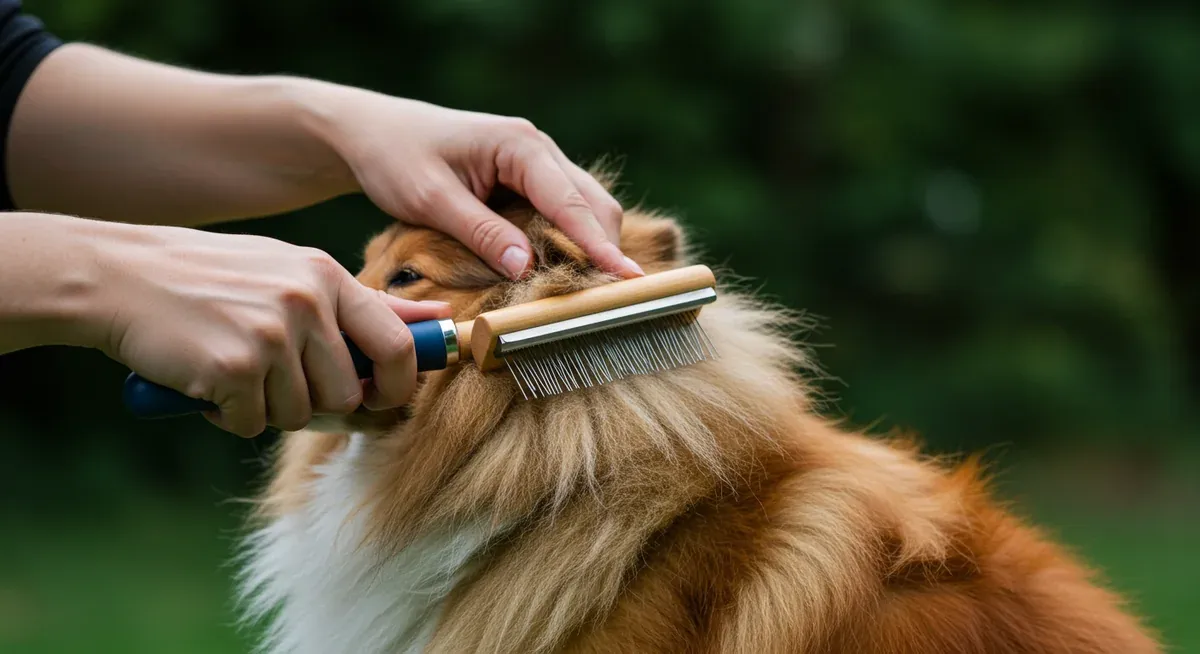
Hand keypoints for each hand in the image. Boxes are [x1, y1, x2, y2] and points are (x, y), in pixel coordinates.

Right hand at [85, 221, 450, 436]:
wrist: (117, 277)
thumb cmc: (210, 278)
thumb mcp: (292, 272)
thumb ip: (365, 304)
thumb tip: (435, 322)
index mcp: (326, 276)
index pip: (396, 344)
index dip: (400, 385)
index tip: (385, 400)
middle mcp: (306, 302)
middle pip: (347, 394)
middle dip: (320, 405)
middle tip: (279, 386)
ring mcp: (271, 335)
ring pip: (299, 414)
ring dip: (267, 408)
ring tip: (235, 371)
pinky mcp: (233, 368)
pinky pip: (251, 423)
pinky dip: (228, 416)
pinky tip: (206, 381)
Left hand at [306, 89, 643, 279]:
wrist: (374, 134)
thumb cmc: (395, 158)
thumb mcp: (430, 198)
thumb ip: (480, 232)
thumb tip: (526, 269)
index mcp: (519, 145)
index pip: (571, 202)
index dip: (599, 245)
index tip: (627, 279)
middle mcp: (538, 150)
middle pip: (593, 204)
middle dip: (606, 248)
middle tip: (617, 298)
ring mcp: (537, 165)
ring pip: (585, 209)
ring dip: (592, 247)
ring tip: (598, 292)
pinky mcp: (529, 183)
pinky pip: (563, 214)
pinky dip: (571, 243)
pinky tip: (567, 274)